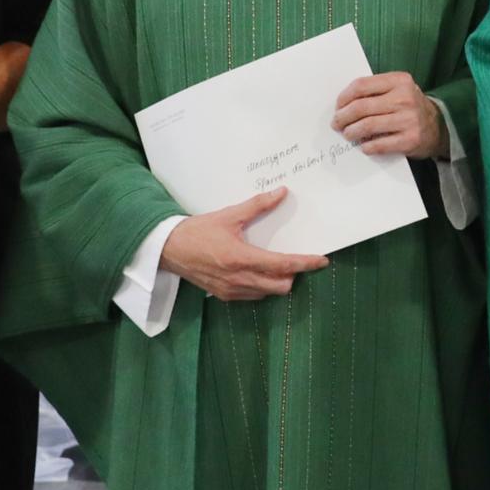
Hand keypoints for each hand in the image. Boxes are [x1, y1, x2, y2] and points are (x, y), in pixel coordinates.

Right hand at [161, 189, 329, 299]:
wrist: (168, 249)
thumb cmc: (197, 231)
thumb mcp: (228, 215)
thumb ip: (257, 205)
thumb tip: (281, 192)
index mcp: (242, 258)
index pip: (283, 265)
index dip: (305, 263)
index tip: (322, 261)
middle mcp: (239, 278)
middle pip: (281, 285)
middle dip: (293, 274)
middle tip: (296, 260)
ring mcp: (231, 290)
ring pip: (268, 293)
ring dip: (278, 281)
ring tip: (277, 265)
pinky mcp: (224, 296)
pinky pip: (253, 296)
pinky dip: (262, 287)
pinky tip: (258, 273)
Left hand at [332, 72, 446, 159]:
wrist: (438, 126)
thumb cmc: (409, 107)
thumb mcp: (397, 89)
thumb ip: (375, 90)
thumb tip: (343, 104)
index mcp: (399, 81)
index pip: (361, 85)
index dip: (344, 97)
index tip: (338, 106)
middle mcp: (405, 98)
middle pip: (361, 107)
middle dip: (343, 117)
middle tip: (336, 123)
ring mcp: (409, 120)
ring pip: (367, 126)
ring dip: (351, 132)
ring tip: (348, 134)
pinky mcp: (410, 140)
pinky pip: (378, 144)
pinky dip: (366, 146)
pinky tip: (363, 145)